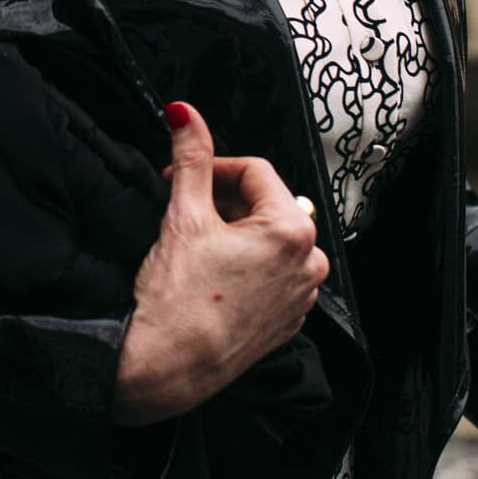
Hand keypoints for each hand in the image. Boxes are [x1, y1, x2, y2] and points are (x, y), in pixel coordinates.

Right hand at [112, 101, 328, 425]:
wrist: (169, 365)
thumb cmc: (178, 299)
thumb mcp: (184, 215)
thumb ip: (191, 157)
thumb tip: (185, 114)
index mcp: (292, 231)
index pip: (254, 170)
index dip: (211, 167)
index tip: (180, 176)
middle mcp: (308, 263)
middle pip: (265, 203)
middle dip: (223, 199)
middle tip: (183, 208)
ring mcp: (300, 295)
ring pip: (269, 238)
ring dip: (235, 229)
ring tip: (197, 243)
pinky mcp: (287, 319)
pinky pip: (272, 272)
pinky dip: (245, 262)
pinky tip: (212, 272)